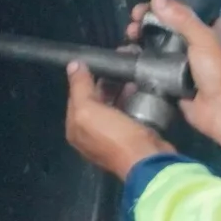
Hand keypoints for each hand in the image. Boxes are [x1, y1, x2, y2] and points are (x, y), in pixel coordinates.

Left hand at [63, 61, 173, 179]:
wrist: (147, 160)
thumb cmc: (114, 136)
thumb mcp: (89, 110)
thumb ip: (80, 87)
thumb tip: (73, 64)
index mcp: (75, 128)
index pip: (76, 96)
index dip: (85, 78)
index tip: (100, 61)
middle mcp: (90, 133)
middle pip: (95, 100)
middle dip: (105, 83)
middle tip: (119, 65)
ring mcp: (111, 135)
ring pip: (112, 104)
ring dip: (120, 89)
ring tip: (131, 74)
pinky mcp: (131, 134)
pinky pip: (128, 110)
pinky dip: (132, 99)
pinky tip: (140, 88)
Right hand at [132, 0, 220, 162]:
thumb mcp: (205, 39)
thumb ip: (182, 18)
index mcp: (217, 28)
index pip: (191, 7)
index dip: (170, 3)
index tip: (149, 3)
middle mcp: (202, 44)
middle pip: (172, 27)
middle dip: (151, 23)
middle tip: (132, 23)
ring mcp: (188, 64)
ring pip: (161, 47)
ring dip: (144, 41)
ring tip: (128, 38)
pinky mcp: (175, 82)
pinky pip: (157, 68)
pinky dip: (143, 62)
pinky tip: (128, 57)